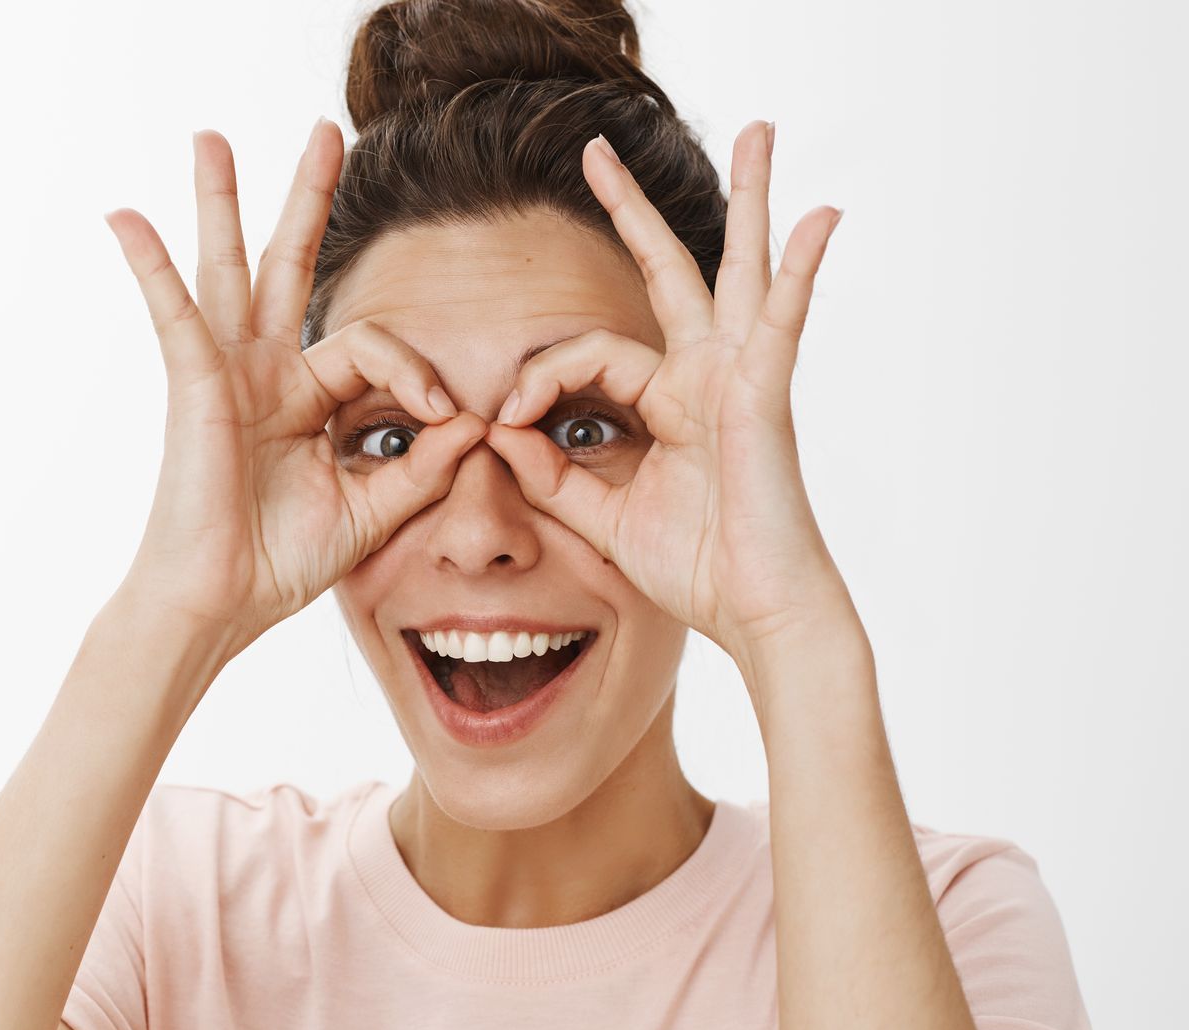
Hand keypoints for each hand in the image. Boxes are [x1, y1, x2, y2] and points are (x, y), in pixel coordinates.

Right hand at [101, 119, 489, 660]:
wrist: (218, 604)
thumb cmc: (277, 565)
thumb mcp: (370, 512)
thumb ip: (421, 467)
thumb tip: (475, 423)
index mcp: (304, 399)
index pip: (372, 347)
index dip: (419, 372)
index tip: (451, 417)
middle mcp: (263, 373)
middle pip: (289, 267)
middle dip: (309, 200)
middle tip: (327, 131)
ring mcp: (225, 373)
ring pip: (228, 269)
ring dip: (222, 202)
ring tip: (211, 138)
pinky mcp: (193, 385)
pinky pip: (173, 313)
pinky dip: (150, 266)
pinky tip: (125, 219)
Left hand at [480, 121, 854, 668]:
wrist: (754, 611)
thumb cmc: (696, 569)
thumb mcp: (603, 518)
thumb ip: (552, 476)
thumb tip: (498, 434)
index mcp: (669, 400)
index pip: (587, 355)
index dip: (536, 379)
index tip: (502, 419)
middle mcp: (706, 376)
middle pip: (669, 272)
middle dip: (631, 210)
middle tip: (597, 147)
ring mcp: (740, 377)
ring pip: (737, 269)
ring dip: (751, 198)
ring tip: (765, 131)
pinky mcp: (765, 395)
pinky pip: (780, 321)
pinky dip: (800, 268)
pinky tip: (817, 218)